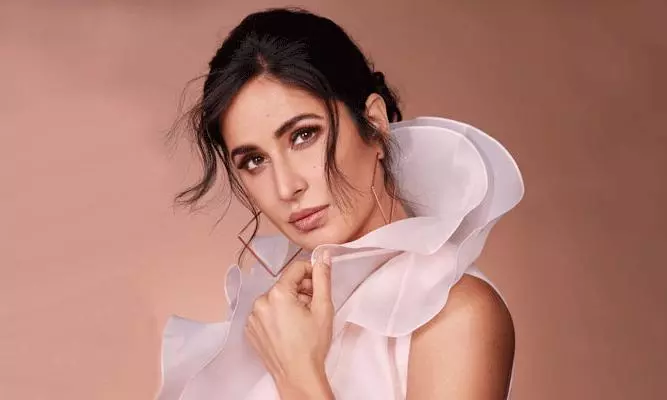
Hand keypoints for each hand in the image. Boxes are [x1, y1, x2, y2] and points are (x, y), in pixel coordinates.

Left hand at [245, 251, 334, 398]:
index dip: (311, 274)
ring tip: (301, 321)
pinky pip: (266, 313)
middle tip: (313, 307)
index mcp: (277, 294)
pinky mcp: (250, 330)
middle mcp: (260, 302)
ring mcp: (252, 317)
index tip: (319, 286)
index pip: (295, 269)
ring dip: (289, 303)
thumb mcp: (323, 308)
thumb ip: (322, 278)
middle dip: (301, 291)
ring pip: (275, 299)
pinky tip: (289, 329)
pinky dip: (277, 315)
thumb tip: (323, 256)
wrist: (297, 375)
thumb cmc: (312, 345)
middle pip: (285, 284)